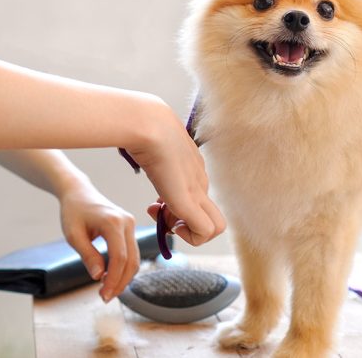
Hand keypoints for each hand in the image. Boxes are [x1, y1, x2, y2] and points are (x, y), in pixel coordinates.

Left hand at [58, 179, 138, 302]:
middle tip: (105, 297)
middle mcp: (127, 222)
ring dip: (124, 277)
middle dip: (120, 282)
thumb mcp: (73, 235)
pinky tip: (111, 277)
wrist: (79, 193)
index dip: (113, 279)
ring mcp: (131, 224)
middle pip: (132, 260)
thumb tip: (98, 276)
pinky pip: (132, 252)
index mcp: (113, 222)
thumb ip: (87, 255)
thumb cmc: (73, 212)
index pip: (120, 257)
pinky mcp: (130, 228)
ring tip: (106, 290)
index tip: (103, 295)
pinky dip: (124, 268)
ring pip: (135, 258)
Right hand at [125, 96, 225, 245]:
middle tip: (162, 215)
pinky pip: (206, 231)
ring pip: (216, 228)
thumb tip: (146, 154)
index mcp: (193, 169)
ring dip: (189, 233)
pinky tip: (168, 220)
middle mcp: (201, 181)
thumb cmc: (145, 131)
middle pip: (212, 216)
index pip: (197, 198)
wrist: (149, 124)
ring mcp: (199, 191)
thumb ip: (155, 156)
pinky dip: (190, 236)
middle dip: (187, 225)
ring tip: (163, 216)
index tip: (156, 204)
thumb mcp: (152, 147)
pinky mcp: (191, 201)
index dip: (179, 209)